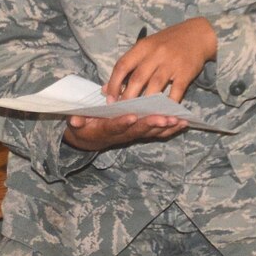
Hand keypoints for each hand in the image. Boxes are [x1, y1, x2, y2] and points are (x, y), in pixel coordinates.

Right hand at [63, 112, 187, 150]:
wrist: (89, 140)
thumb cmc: (84, 126)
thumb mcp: (77, 124)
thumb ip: (77, 121)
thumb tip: (73, 120)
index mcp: (107, 129)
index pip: (116, 126)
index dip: (123, 122)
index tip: (132, 116)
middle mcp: (123, 134)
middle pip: (138, 130)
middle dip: (152, 124)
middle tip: (165, 118)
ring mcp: (133, 135)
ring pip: (151, 132)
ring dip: (165, 127)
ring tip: (179, 120)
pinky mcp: (141, 134)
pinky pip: (157, 133)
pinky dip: (170, 129)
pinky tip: (183, 124)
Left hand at [106, 17, 217, 103]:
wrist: (197, 34)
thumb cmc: (168, 42)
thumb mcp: (146, 48)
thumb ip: (128, 66)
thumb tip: (106, 88)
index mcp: (143, 47)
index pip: (122, 65)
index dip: (113, 83)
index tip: (109, 98)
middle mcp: (156, 54)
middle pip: (137, 78)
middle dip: (127, 97)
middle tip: (120, 111)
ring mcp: (171, 63)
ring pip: (154, 86)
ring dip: (145, 103)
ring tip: (138, 114)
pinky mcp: (185, 73)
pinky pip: (175, 92)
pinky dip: (167, 104)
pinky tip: (161, 113)